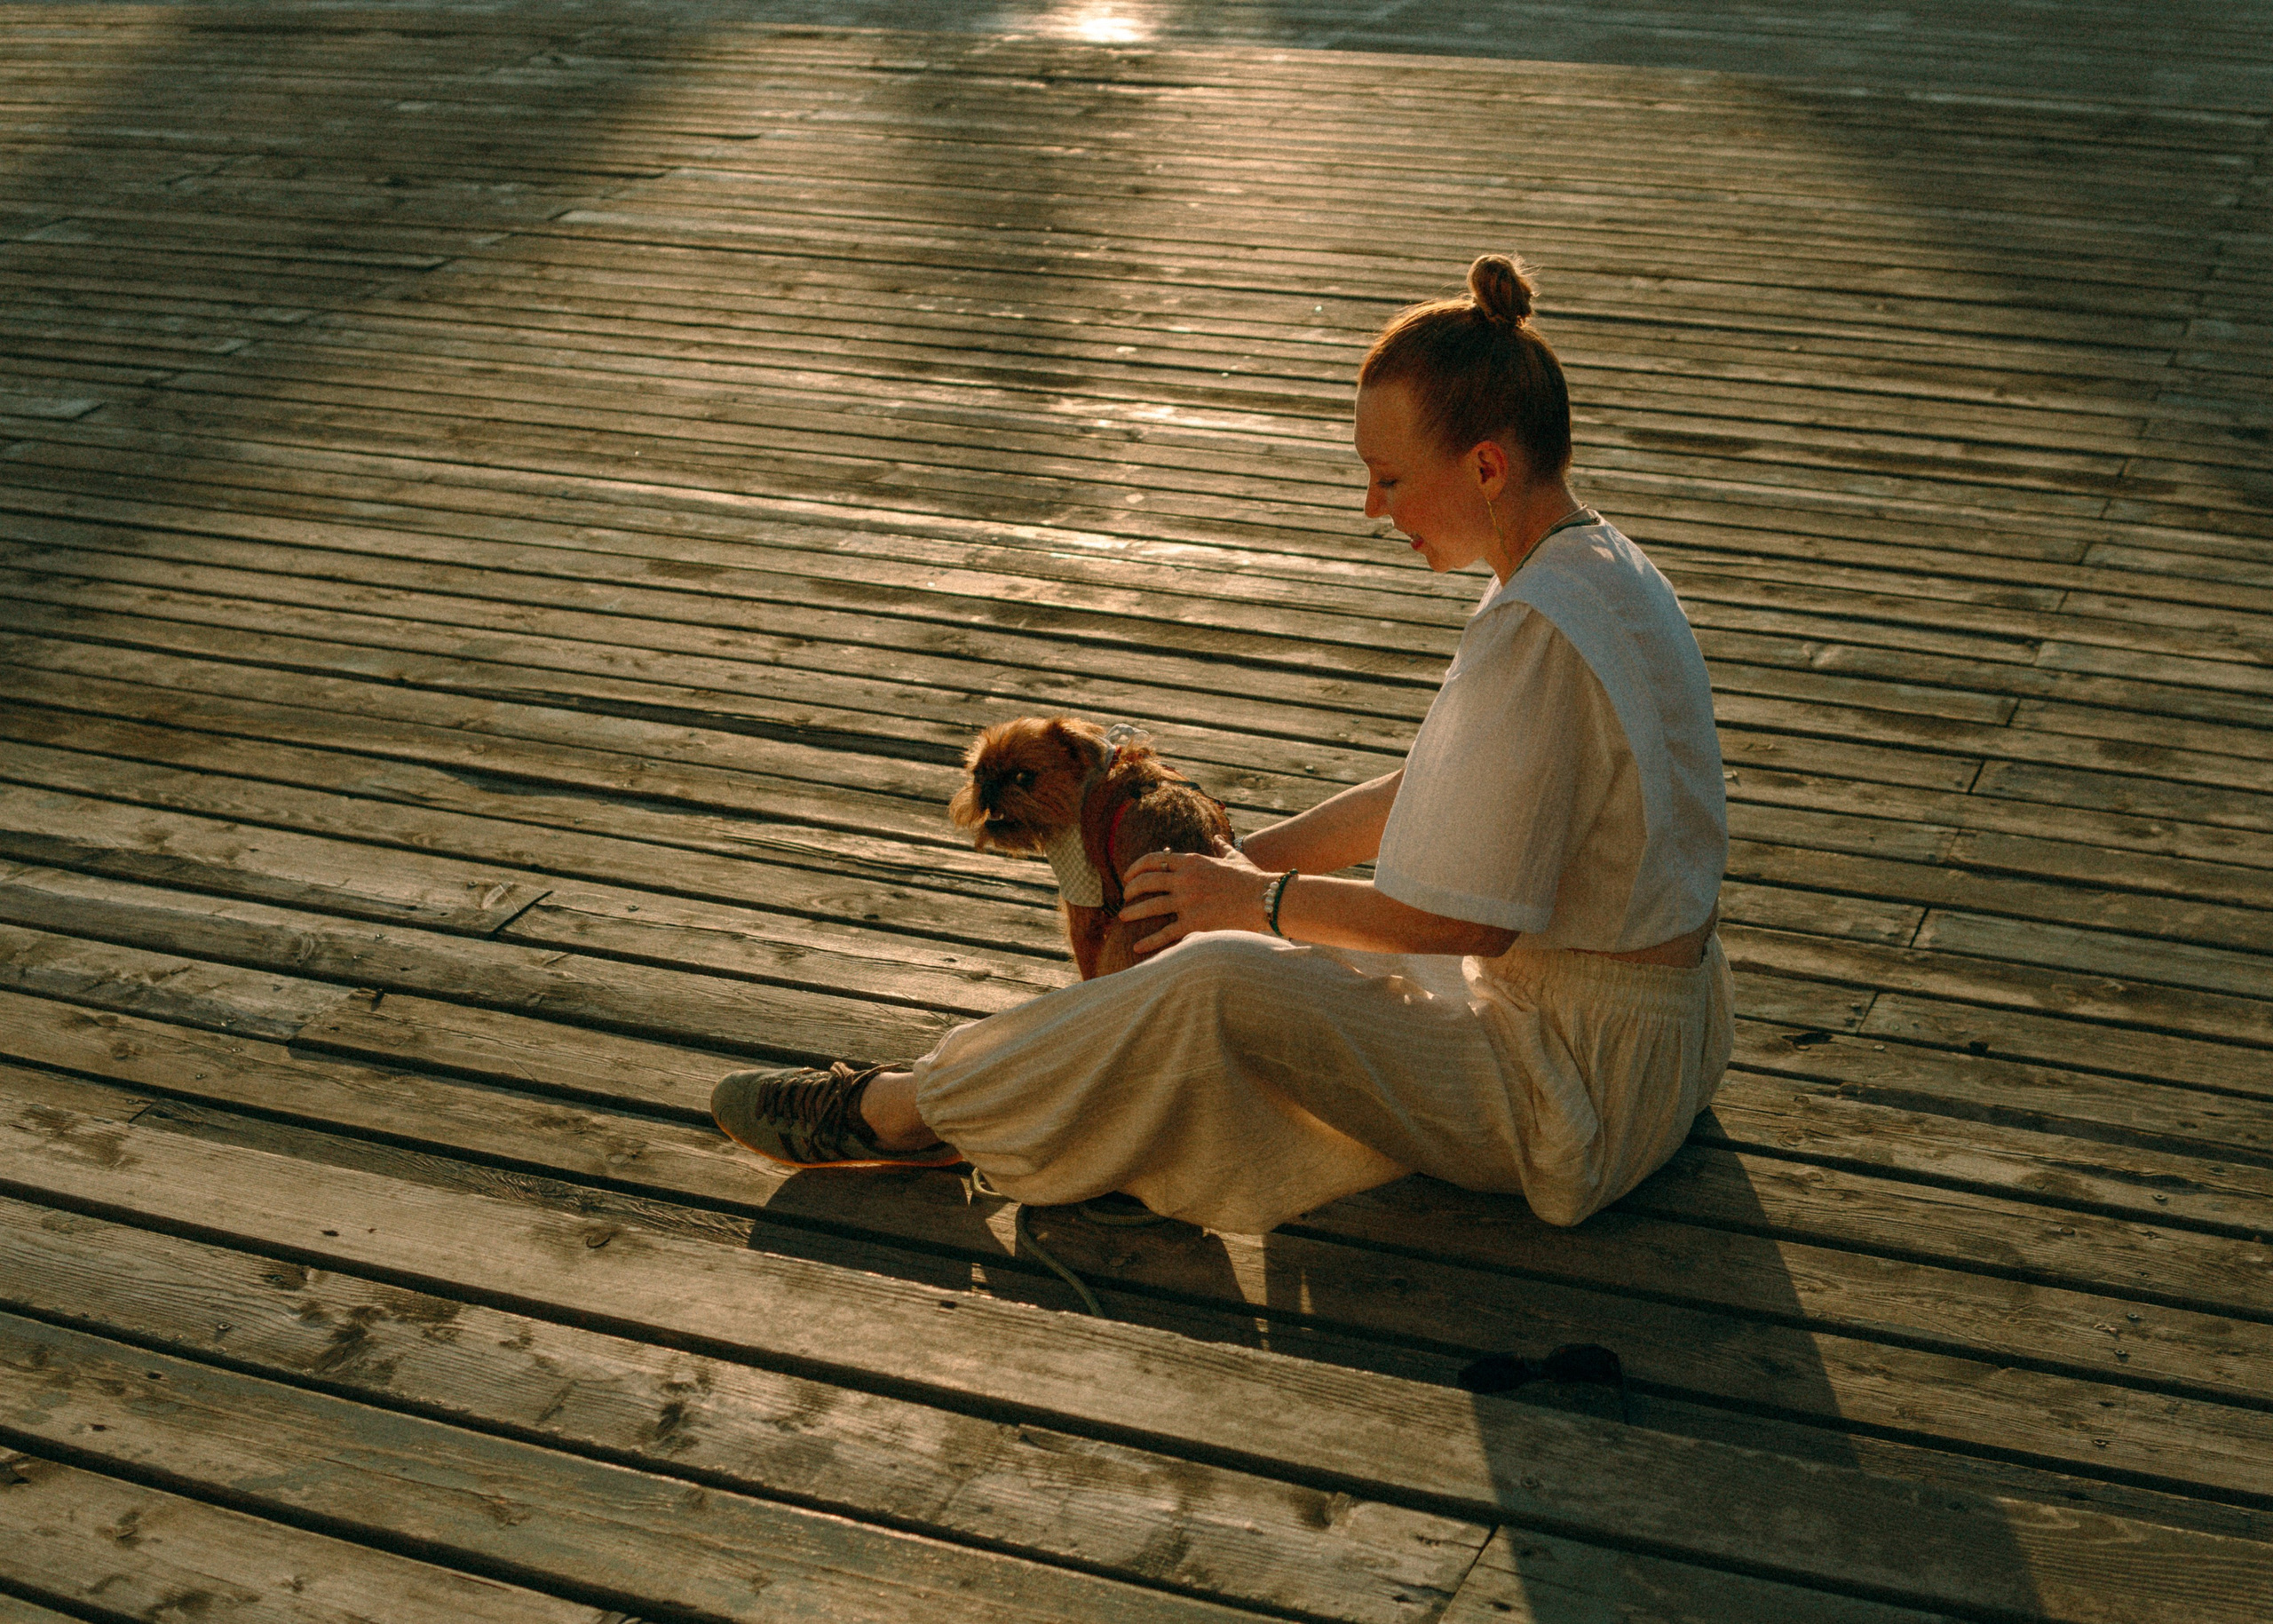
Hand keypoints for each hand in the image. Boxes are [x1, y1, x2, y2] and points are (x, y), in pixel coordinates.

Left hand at [1118, 847, 1270, 955]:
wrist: (1265, 899)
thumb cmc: (1251, 878)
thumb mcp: (1234, 857)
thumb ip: (1221, 847)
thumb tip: (1217, 838)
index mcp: (1191, 861)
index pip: (1153, 860)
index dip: (1135, 867)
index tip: (1127, 876)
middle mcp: (1185, 880)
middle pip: (1145, 882)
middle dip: (1130, 889)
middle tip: (1124, 897)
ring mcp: (1188, 902)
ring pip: (1150, 906)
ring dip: (1132, 912)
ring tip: (1123, 917)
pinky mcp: (1194, 924)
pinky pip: (1165, 933)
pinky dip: (1149, 941)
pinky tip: (1137, 946)